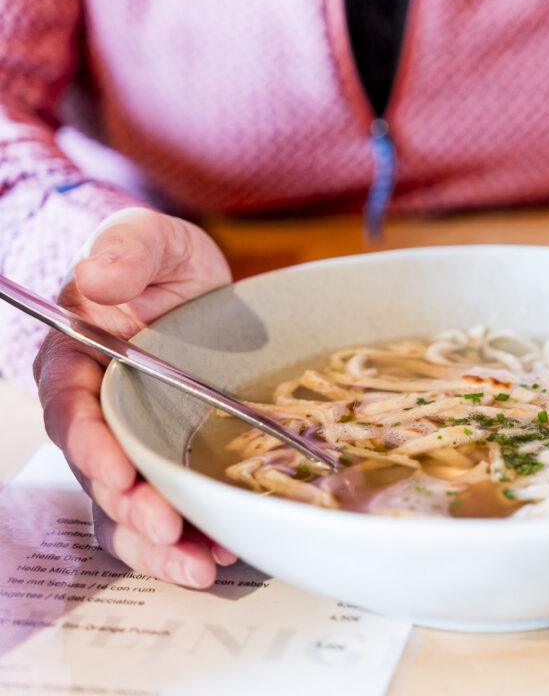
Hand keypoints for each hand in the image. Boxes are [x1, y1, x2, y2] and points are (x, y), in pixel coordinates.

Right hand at [33, 207, 235, 586]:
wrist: (201, 291)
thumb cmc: (164, 266)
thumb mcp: (155, 242)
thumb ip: (128, 249)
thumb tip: (97, 276)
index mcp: (78, 363)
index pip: (72, 412)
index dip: (90, 446)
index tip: (116, 471)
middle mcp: (98, 415)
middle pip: (99, 475)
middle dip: (130, 508)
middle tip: (167, 527)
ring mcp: (133, 445)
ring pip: (125, 509)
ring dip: (156, 545)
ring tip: (197, 565)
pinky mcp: (168, 463)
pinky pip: (166, 512)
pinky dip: (188, 540)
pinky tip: (219, 555)